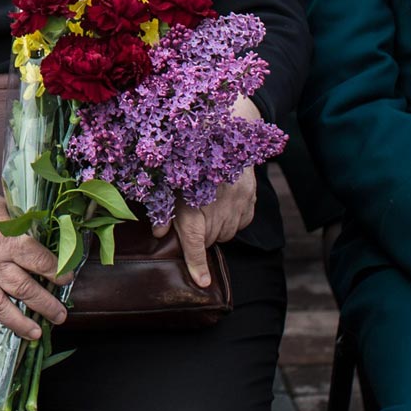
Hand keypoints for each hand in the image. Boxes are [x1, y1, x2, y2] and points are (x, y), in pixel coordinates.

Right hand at [0, 171, 69, 339]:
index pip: (40, 262)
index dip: (58, 272)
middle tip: (60, 316)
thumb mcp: (1, 207)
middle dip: (47, 305)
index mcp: (7, 239)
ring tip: (35, 333)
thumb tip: (39, 243)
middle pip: (26, 289)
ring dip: (21, 322)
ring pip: (1, 305)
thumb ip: (18, 229)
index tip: (67, 279)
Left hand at [174, 95, 261, 286]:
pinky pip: (242, 223)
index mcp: (194, 202)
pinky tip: (224, 205)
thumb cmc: (189, 153)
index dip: (196, 264)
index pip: (195, 242)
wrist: (225, 127)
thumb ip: (163, 206)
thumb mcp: (169, 178)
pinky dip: (233, 220)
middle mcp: (218, 206)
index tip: (201, 283)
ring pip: (227, 234)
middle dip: (199, 235)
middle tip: (192, 217)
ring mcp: (238, 203)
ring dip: (216, 228)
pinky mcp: (251, 199)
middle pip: (210, 240)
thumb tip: (159, 231)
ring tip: (207, 208)